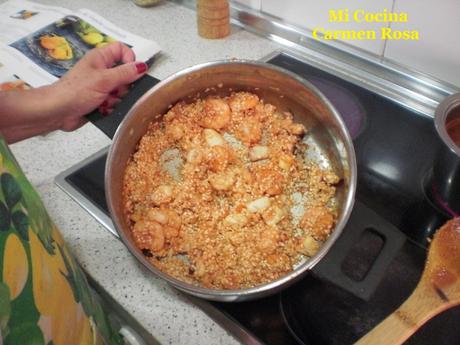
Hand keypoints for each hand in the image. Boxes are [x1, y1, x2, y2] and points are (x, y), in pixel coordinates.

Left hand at [0, 42, 147, 142]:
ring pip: (121, 91)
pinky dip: (111, 107)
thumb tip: (143, 66)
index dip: (129, 58)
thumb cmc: (77, 91)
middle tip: (116, 90)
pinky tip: (103, 109)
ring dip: (117, 99)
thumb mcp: (104, 80)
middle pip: (125, 73)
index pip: (121, 50)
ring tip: (106, 102)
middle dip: (124, 85)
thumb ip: (125, 73)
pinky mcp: (100, 101)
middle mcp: (102, 70)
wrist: (58, 112)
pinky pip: (115, 103)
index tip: (132, 71)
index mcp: (100, 58)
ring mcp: (101, 86)